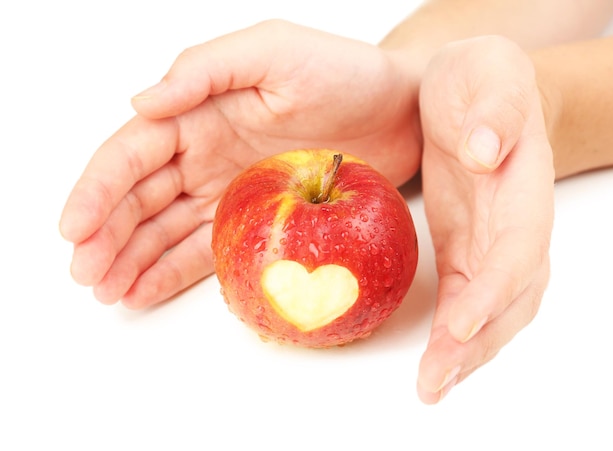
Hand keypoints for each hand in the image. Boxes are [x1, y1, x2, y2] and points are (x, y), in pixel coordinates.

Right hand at [59, 20, 421, 307]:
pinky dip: (173, 271)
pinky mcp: (258, 220)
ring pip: (165, 230)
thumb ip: (204, 70)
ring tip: (106, 292)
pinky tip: (144, 290)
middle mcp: (206, 153)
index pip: (133, 153)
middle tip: (84, 275)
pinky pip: (206, 249)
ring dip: (131, 260)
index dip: (98, 190)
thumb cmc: (345, 72)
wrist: (402, 112)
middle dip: (106, 235)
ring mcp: (230, 190)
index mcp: (200, 112)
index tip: (73, 229)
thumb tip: (142, 102)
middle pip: (140, 198)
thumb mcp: (273, 51)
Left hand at [417, 36, 554, 402]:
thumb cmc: (481, 79)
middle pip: (509, 298)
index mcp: (524, 188)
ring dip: (465, 353)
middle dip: (477, 344)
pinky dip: (451, 334)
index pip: (518, 250)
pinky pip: (466, 301)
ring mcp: (493, 244)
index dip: (494, 291)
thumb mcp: (486, 73)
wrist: (475, 95)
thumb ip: (494, 109)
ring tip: (431, 386)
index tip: (459, 325)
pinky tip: (433, 359)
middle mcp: (516, 227)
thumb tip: (486, 151)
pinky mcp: (467, 251)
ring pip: (492, 311)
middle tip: (435, 380)